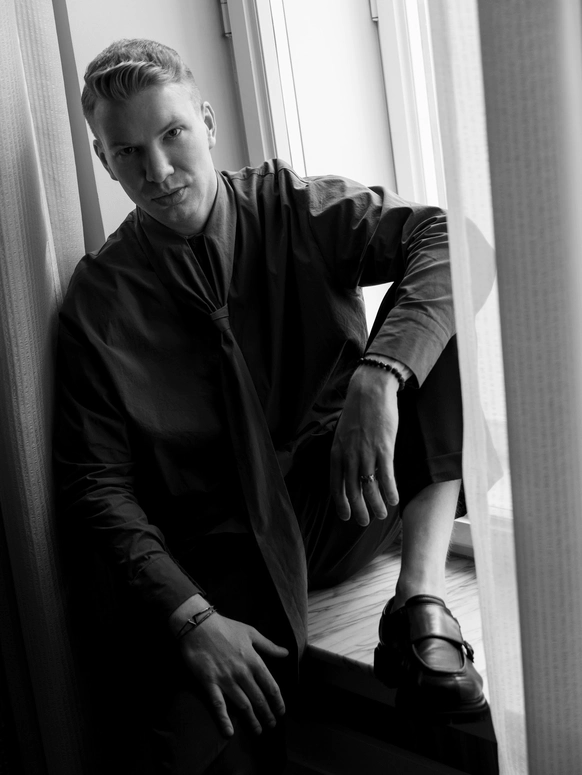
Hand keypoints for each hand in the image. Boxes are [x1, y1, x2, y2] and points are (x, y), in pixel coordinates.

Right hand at [178, 612, 288, 737]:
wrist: (198, 625)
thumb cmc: (226, 627)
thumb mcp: (251, 632)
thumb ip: (269, 646)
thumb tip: (286, 653)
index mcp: (254, 660)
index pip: (271, 686)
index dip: (278, 701)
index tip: (281, 711)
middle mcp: (242, 673)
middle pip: (259, 699)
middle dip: (267, 714)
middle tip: (272, 725)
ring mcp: (226, 679)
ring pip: (243, 705)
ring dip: (252, 720)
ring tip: (258, 731)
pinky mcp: (209, 683)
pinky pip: (218, 705)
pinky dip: (224, 720)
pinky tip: (229, 732)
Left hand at [330, 364, 399, 524]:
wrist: (370, 391)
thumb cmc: (358, 411)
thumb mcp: (343, 433)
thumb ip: (345, 452)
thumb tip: (349, 469)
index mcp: (337, 452)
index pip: (335, 485)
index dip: (340, 503)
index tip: (345, 516)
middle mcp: (349, 456)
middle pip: (351, 490)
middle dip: (358, 510)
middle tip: (364, 522)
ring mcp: (366, 453)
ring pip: (369, 487)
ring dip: (375, 505)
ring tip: (381, 515)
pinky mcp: (384, 448)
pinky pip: (386, 476)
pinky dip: (389, 491)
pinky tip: (394, 500)